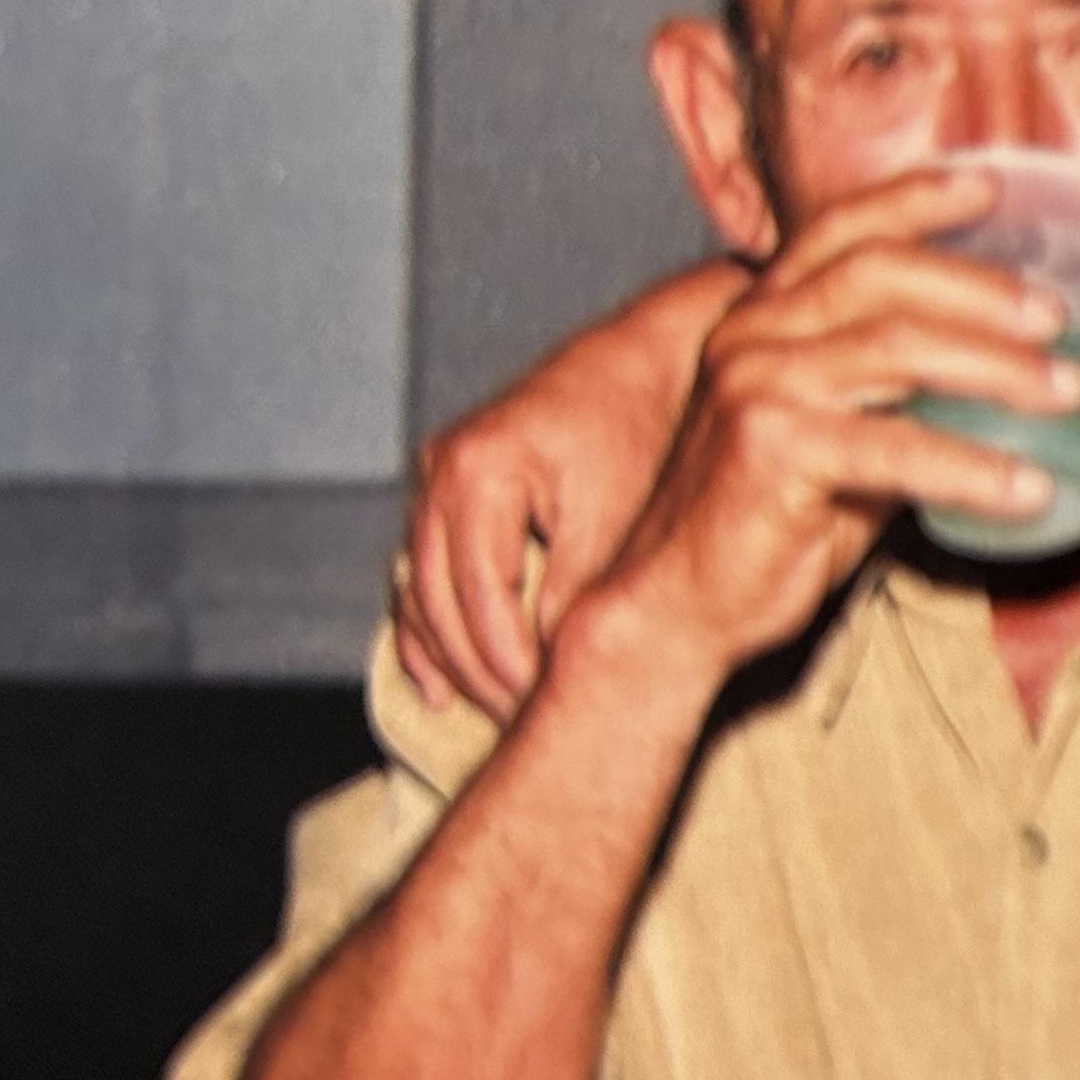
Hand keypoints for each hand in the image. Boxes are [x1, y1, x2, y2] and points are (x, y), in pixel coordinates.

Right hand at [399, 264, 734, 721]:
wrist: (654, 350)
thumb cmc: (648, 422)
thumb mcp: (620, 516)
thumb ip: (580, 594)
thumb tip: (558, 677)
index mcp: (478, 473)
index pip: (483, 604)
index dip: (514, 670)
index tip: (548, 714)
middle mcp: (442, 472)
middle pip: (443, 607)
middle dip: (484, 676)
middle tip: (526, 728)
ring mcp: (440, 478)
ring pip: (427, 596)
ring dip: (459, 662)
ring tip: (500, 716)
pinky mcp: (454, 488)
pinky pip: (425, 576)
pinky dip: (434, 633)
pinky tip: (441, 688)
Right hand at [583, 171, 1079, 679]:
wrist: (682, 603)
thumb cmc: (772, 517)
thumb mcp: (839, 429)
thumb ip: (896, 389)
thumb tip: (1008, 367)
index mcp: (763, 314)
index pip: (841, 230)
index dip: (917, 198)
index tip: (995, 187)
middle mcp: (752, 334)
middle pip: (883, 276)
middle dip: (983, 289)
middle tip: (1060, 316)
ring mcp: (756, 387)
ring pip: (899, 349)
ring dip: (1000, 370)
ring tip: (1073, 392)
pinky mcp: (771, 451)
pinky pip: (896, 447)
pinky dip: (975, 467)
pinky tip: (1032, 488)